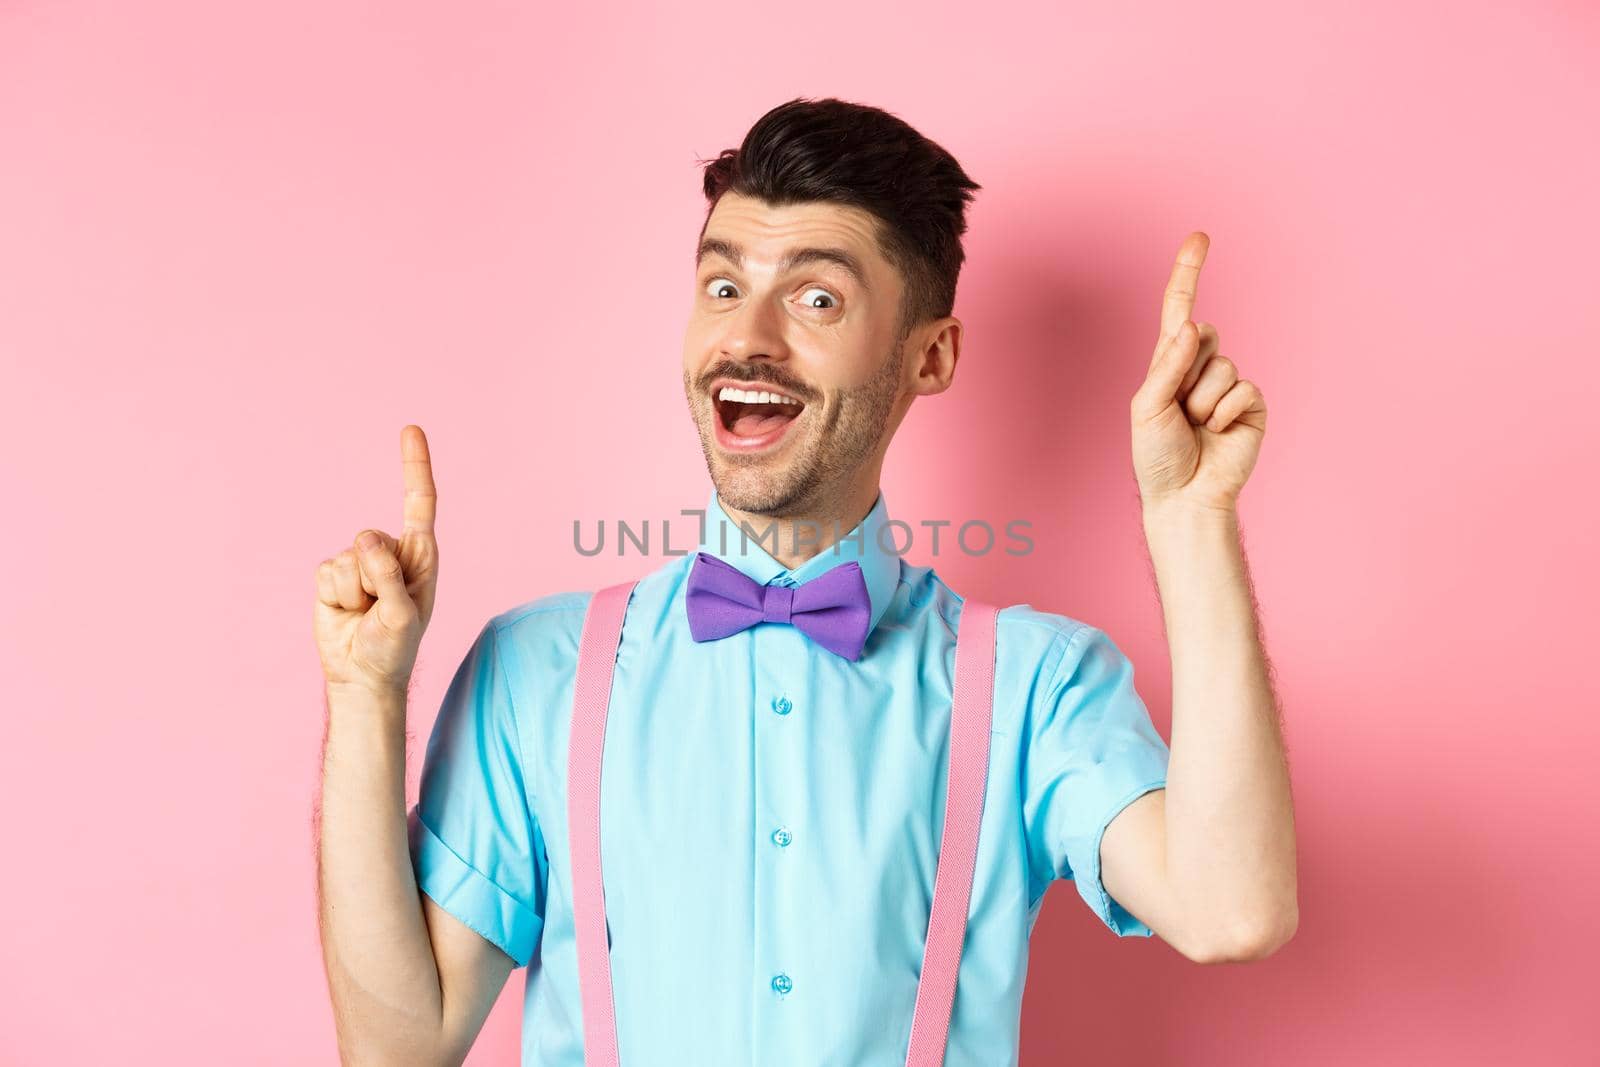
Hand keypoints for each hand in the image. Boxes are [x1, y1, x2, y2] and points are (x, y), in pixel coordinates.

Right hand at [313, 425, 439, 696]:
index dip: (414, 466)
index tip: (410, 429)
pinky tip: (345, 612)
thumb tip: (366, 538)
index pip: (419, 503)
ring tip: (364, 613)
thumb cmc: (393, 647)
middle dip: (373, 576)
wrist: (361, 675)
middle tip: (379, 609)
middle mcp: (391, 553)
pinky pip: (326, 572)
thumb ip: (388, 576)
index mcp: (420, 556)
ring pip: (346, 558)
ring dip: (353, 592)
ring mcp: (359, 562)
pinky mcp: (331, 575)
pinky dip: (334, 596)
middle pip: (372, 540)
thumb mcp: (401, 616)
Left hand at [1130, 233, 1266, 512]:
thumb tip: (1194, 324)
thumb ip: (1168, 365)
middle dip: (1188, 372)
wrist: (1184, 496)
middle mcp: (1200, 367)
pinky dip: (1225, 413)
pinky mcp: (1252, 405)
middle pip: (1207, 334)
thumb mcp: (1148, 407)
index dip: (1189, 272)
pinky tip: (1217, 434)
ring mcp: (1228, 385)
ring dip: (1203, 401)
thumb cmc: (1157, 455)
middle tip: (1179, 410)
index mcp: (1169, 362)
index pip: (1180, 308)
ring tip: (1195, 428)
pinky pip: (1244, 388)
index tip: (1200, 237)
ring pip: (1224, 366)